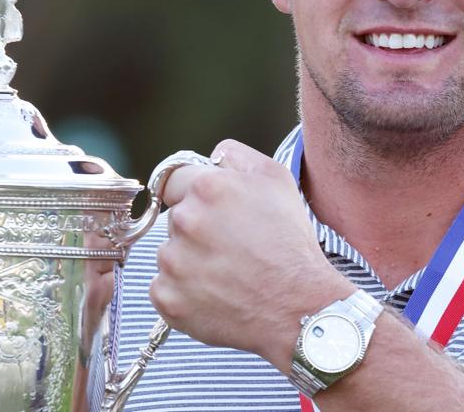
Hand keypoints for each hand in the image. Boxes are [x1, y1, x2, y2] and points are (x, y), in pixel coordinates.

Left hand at [149, 139, 353, 370]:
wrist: (299, 309)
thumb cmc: (291, 244)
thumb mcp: (277, 180)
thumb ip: (237, 156)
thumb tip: (213, 155)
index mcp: (207, 188)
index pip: (174, 181)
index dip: (197, 195)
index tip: (215, 214)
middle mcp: (184, 221)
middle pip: (175, 218)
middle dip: (197, 229)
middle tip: (232, 247)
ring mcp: (173, 263)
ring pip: (170, 254)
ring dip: (190, 261)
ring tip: (228, 274)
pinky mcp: (168, 299)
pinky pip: (165, 288)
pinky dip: (185, 292)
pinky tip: (217, 295)